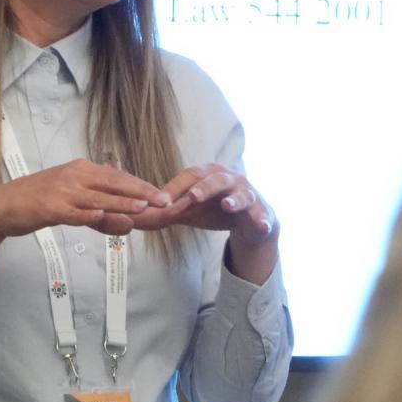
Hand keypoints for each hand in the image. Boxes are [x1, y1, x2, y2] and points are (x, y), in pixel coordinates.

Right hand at [0, 160, 172, 275]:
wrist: (2, 207)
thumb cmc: (37, 202)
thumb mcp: (70, 200)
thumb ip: (98, 210)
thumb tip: (125, 219)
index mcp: (80, 169)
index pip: (117, 176)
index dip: (141, 185)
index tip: (161, 194)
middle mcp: (74, 176)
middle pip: (114, 183)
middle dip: (141, 192)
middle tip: (164, 201)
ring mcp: (62, 191)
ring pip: (98, 197)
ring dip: (121, 203)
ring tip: (143, 208)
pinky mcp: (50, 208)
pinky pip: (75, 212)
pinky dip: (90, 215)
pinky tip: (105, 218)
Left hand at [146, 164, 279, 282]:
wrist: (249, 222)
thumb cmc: (215, 209)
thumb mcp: (191, 211)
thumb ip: (169, 211)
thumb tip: (139, 216)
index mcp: (208, 175)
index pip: (189, 176)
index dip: (175, 188)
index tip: (159, 203)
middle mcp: (229, 179)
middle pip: (215, 180)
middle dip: (204, 188)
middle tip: (192, 197)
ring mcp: (247, 193)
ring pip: (242, 195)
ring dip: (235, 200)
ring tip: (228, 206)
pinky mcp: (261, 211)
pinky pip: (262, 216)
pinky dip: (262, 220)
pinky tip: (261, 226)